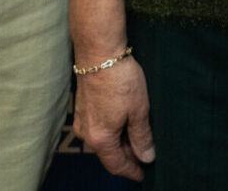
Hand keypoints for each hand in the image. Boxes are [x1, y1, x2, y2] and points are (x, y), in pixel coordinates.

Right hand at [72, 58, 155, 179]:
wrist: (99, 53)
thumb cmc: (120, 80)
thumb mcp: (139, 110)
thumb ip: (142, 136)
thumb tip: (146, 157)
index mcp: (101, 138)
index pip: (116, 164)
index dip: (131, 171)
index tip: (142, 174)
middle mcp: (86, 133)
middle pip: (108, 154)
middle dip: (126, 157)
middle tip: (144, 156)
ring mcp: (81, 120)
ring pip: (103, 141)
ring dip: (119, 143)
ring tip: (138, 140)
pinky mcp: (82, 108)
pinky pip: (97, 129)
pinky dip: (112, 132)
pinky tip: (124, 125)